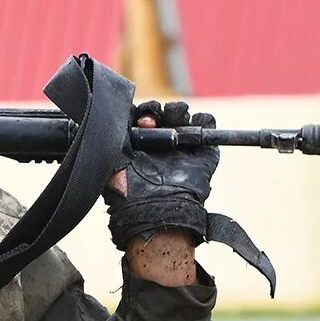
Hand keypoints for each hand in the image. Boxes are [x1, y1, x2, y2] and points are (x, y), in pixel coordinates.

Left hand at [102, 100, 218, 249]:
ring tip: (173, 117)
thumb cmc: (128, 189)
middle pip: (163, 115)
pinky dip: (204, 120)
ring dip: (178, 111)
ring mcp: (182, 149)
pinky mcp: (203, 154)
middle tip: (151, 120)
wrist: (155, 209)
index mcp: (138, 147)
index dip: (141, 113)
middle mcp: (160, 146)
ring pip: (184, 118)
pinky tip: (193, 122)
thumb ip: (113, 137)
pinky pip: (207, 129)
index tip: (138, 119)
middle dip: (158, 111)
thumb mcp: (112, 160)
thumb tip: (115, 116)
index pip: (142, 119)